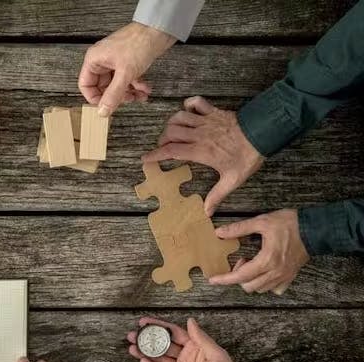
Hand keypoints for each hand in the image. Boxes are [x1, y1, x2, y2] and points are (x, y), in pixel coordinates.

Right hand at [79, 22, 175, 115]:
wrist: (159, 29)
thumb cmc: (139, 42)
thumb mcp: (125, 74)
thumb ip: (113, 95)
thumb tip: (103, 111)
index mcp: (94, 60)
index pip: (86, 85)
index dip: (95, 98)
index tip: (106, 106)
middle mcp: (103, 61)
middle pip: (103, 87)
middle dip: (117, 96)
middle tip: (128, 100)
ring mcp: (116, 62)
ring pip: (117, 85)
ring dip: (129, 93)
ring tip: (140, 96)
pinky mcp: (128, 62)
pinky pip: (127, 79)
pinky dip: (136, 86)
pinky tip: (145, 89)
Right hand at [128, 317, 241, 361]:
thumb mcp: (217, 354)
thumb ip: (201, 338)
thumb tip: (190, 321)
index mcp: (195, 347)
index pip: (174, 333)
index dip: (159, 326)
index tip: (145, 322)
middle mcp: (185, 357)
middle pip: (163, 345)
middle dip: (147, 339)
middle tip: (133, 334)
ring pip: (159, 359)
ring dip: (145, 353)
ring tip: (132, 347)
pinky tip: (143, 361)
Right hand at [142, 96, 264, 215]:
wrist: (263, 133)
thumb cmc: (247, 156)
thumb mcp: (233, 180)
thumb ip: (217, 195)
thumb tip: (207, 212)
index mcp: (200, 151)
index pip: (171, 151)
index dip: (155, 154)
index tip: (145, 158)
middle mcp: (199, 134)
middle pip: (170, 132)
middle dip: (162, 140)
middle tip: (164, 147)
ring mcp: (205, 121)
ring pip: (178, 117)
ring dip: (172, 124)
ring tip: (173, 132)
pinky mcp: (213, 112)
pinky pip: (196, 102)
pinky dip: (188, 104)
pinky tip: (188, 111)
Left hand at [210, 209, 308, 293]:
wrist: (316, 229)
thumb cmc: (290, 224)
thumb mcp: (262, 221)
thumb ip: (239, 228)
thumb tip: (220, 233)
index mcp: (267, 260)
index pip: (240, 276)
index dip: (224, 279)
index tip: (213, 280)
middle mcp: (275, 272)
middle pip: (249, 286)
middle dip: (239, 277)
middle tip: (241, 260)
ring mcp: (284, 276)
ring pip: (261, 289)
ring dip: (251, 280)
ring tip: (252, 263)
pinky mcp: (291, 276)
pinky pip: (275, 288)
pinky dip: (265, 283)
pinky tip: (264, 271)